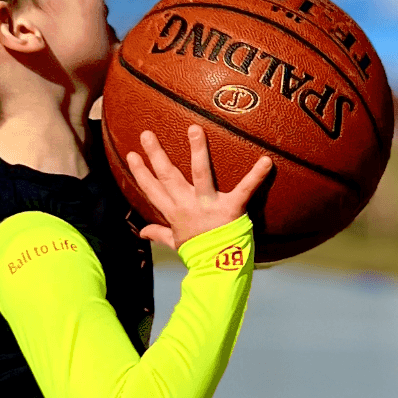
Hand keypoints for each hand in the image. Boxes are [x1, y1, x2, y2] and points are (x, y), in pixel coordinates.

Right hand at [126, 125, 272, 249]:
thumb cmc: (198, 253)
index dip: (140, 172)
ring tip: (194, 129)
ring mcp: (209, 205)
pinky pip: (245, 189)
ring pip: (200, 173)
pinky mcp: (232, 208)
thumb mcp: (175, 243)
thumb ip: (159, 233)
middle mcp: (188, 205)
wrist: (217, 269)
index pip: (152, 189)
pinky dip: (256, 176)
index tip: (130, 154)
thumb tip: (142, 231)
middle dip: (156, 154)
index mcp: (174, 212)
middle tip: (146, 133)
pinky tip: (266, 161)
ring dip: (197, 151)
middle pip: (169, 176)